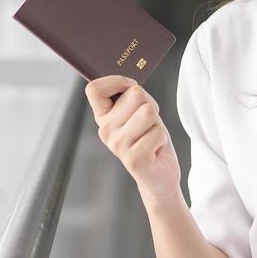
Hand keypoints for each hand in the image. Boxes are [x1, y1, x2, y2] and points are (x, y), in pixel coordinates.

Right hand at [84, 75, 180, 202]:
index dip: (118, 81)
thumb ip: (132, 96)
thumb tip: (133, 85)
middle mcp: (105, 131)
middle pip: (134, 94)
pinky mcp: (134, 158)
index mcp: (103, 118)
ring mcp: (118, 145)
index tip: (130, 89)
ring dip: (156, 122)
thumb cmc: (150, 139)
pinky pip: (157, 131)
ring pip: (148, 111)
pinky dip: (162, 138)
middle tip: (147, 123)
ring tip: (151, 135)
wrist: (159, 175)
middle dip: (149, 104)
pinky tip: (155, 149)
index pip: (94, 89)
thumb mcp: (139, 112)